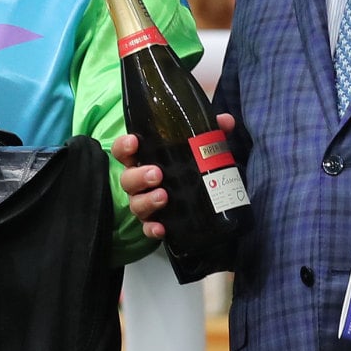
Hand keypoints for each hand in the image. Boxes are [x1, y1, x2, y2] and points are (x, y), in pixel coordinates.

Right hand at [111, 113, 238, 240]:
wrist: (204, 194)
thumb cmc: (190, 164)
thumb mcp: (201, 146)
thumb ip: (211, 133)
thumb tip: (226, 121)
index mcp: (144, 158)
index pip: (124, 150)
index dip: (124, 146)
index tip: (134, 142)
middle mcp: (139, 181)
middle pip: (127, 179)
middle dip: (139, 176)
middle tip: (157, 174)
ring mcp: (145, 202)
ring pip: (135, 204)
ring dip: (147, 201)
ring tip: (164, 196)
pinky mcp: (155, 222)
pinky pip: (148, 228)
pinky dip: (152, 229)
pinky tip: (162, 228)